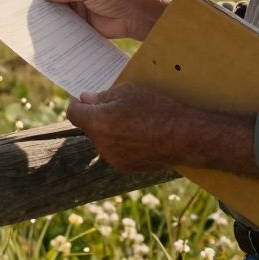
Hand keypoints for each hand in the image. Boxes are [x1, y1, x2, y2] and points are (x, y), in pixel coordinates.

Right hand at [38, 0, 168, 40]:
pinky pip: (65, 25)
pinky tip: (45, 34)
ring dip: (47, 18)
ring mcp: (77, 7)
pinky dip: (57, 29)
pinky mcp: (80, 23)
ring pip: (56, 12)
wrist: (136, 16)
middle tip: (22, 12)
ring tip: (30, 25)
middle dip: (40, 4)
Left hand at [69, 85, 258, 177]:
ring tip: (134, 121)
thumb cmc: (157, 109)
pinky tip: (141, 135)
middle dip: (97, 117)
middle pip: (89, 127)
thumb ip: (102, 97)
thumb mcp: (128, 92)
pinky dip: (122, 143)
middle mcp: (101, 144)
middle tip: (117, 106)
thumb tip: (86, 99)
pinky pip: (116, 152)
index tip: (84, 99)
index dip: (77, 104)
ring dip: (110, 131)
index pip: (74, 113)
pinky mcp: (126, 167)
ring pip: (103, 140)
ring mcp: (113, 158)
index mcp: (98, 123)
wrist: (184, 137)